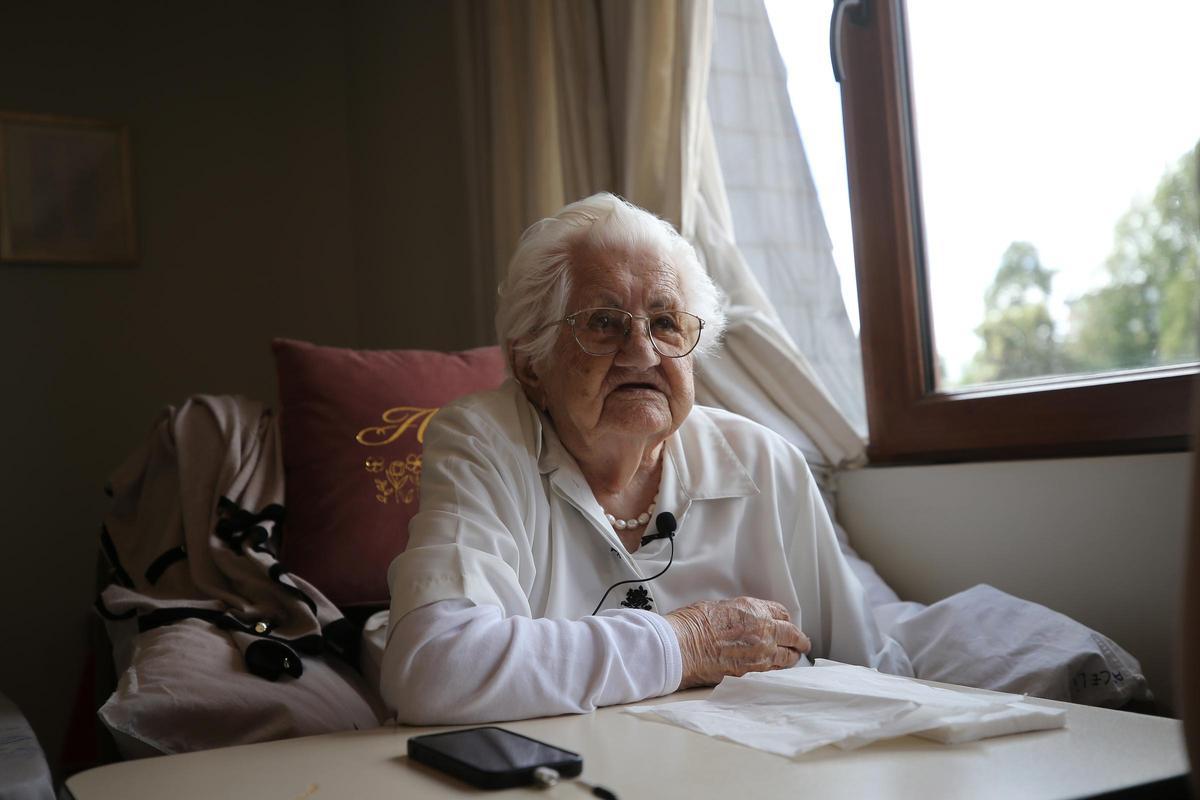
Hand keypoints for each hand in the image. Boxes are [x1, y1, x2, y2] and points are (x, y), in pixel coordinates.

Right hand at [664, 597, 810, 688]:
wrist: (683, 646)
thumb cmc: (694, 624)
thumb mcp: (721, 606)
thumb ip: (740, 613)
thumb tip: (745, 621)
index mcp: (756, 610)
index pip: (782, 614)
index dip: (785, 619)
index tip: (785, 623)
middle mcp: (764, 631)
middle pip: (793, 635)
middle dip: (799, 640)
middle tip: (802, 644)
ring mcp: (761, 654)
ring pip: (788, 658)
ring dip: (792, 657)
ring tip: (793, 659)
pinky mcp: (753, 673)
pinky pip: (774, 672)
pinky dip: (778, 671)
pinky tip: (777, 671)